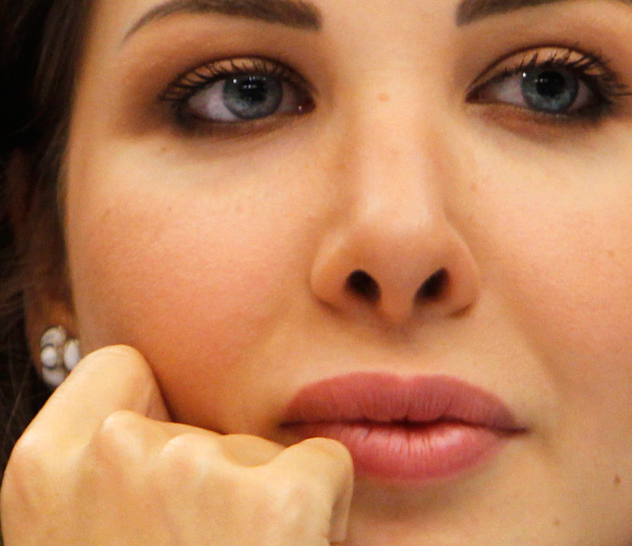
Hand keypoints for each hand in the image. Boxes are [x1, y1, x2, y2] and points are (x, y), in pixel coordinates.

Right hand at [0, 345, 353, 544]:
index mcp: (43, 470)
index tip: (161, 477)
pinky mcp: (279, 498)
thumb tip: (169, 437)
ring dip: (261, 504)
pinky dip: (324, 509)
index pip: (121, 368)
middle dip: (212, 478)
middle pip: (199, 421)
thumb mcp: (88, 545)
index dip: (153, 410)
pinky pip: (324, 467)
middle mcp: (114, 454)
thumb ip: (112, 485)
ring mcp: (195, 467)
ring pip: (260, 449)